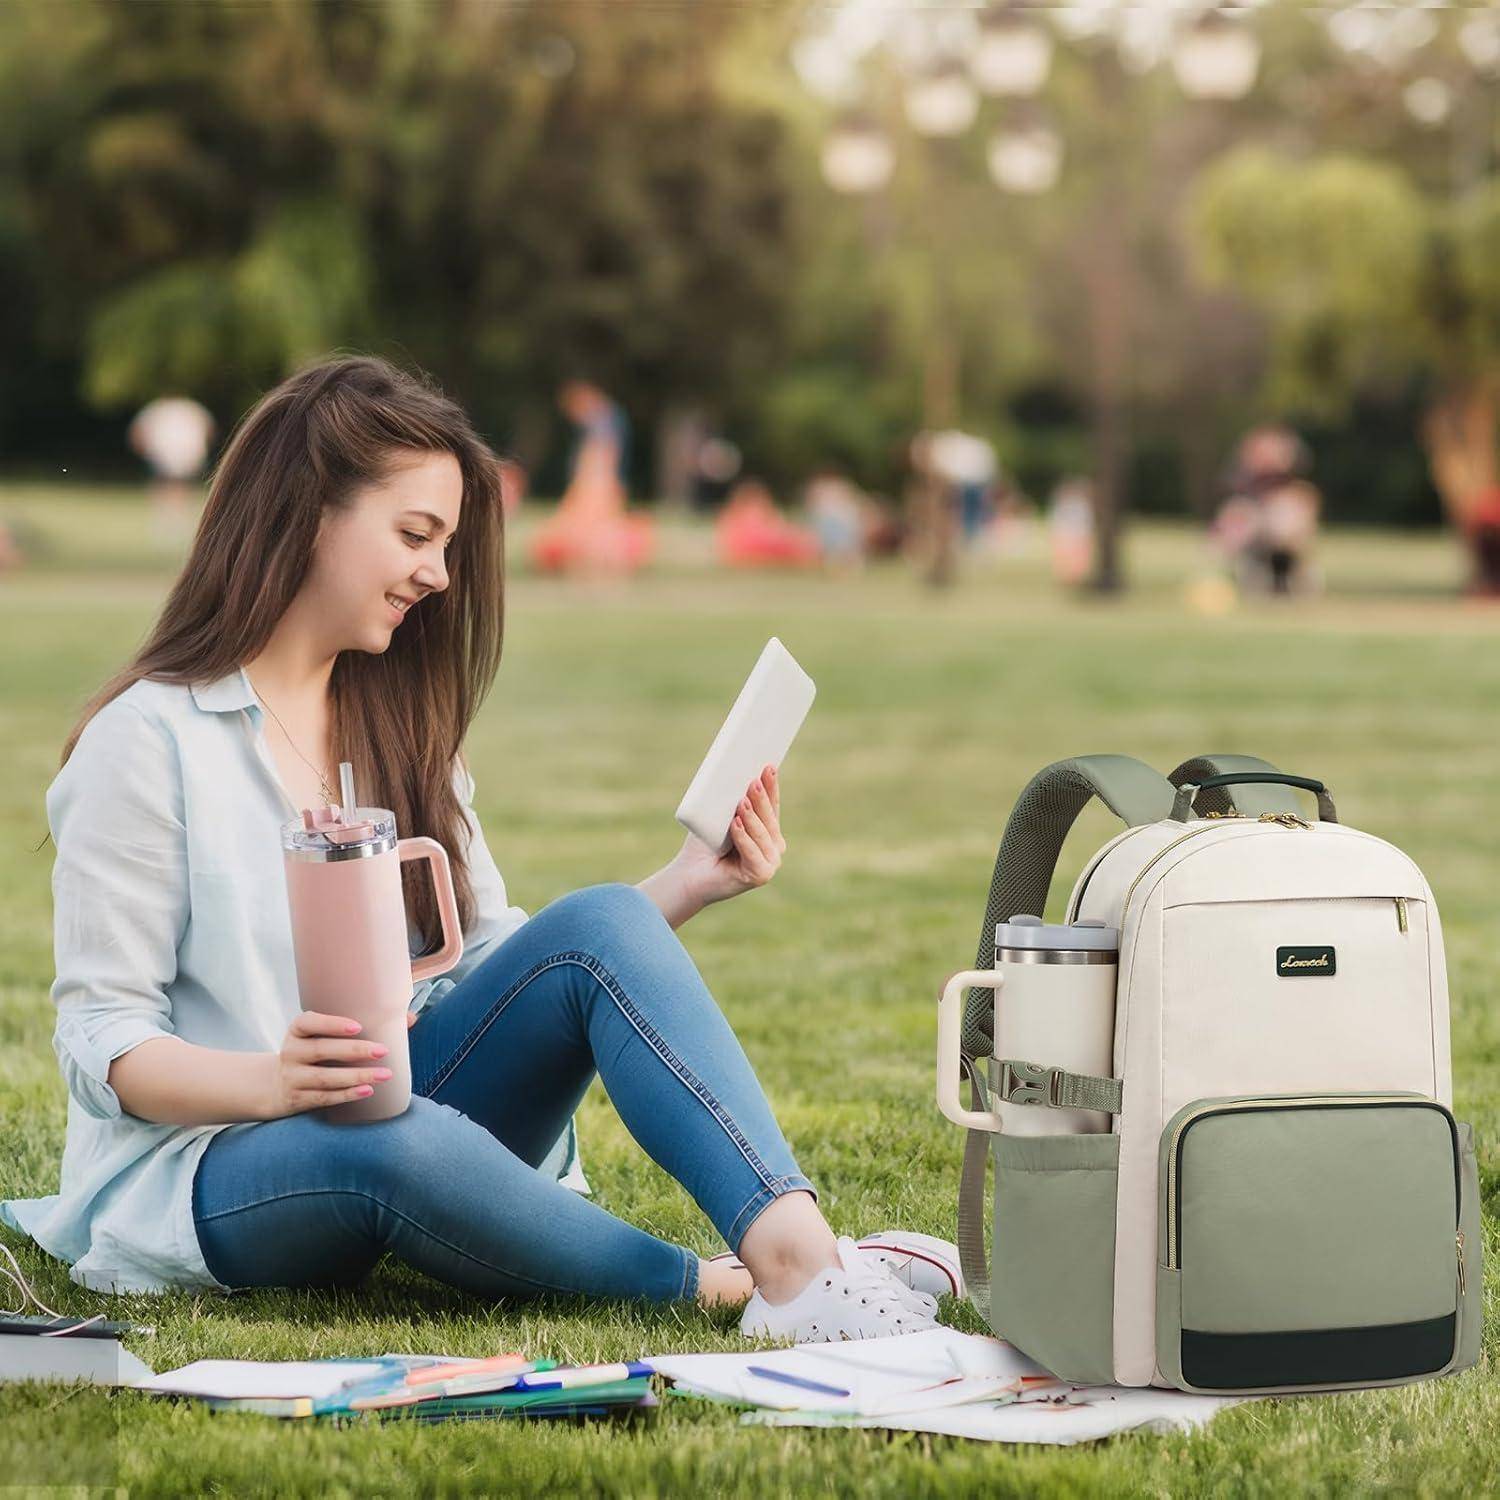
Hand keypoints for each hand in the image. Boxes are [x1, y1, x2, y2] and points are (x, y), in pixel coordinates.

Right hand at [264, 1011, 394, 1119]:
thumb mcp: (323, 1035)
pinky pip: (324, 1098)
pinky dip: (346, 1095)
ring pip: (325, 1078)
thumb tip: (411, 1018)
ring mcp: (292, 1077)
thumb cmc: (315, 1051)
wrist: (275, 1085)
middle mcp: (291, 1052)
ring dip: (356, 1076)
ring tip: (385, 1074)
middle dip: (353, 1051)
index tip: (358, 1027)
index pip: (308, 1023)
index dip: (331, 1024)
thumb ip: (362, 1024)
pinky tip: (367, 1090)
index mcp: (297, 1030)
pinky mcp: (297, 1099)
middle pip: (321, 1050)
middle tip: (383, 1050)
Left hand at [674, 764, 786, 911]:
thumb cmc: (704, 844)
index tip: (769, 766)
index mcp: (768, 831)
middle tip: (754, 781)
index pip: (772, 805)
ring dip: (752, 817)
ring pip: (762, 835)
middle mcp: (774, 847)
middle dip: (762, 799)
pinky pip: (753, 854)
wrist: (689, 874)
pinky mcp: (761, 875)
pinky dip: (744, 838)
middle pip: (769, 819)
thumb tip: (737, 773)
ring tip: (742, 802)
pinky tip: (736, 825)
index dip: (771, 786)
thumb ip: (732, 801)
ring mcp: (770, 862)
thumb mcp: (719, 817)